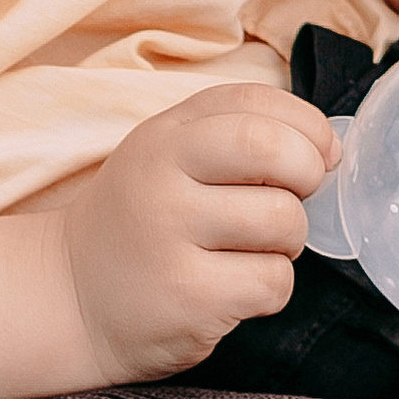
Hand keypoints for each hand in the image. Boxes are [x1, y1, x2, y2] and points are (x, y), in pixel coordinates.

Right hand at [54, 88, 338, 382]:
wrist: (71, 297)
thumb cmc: (139, 223)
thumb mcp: (165, 158)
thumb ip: (231, 137)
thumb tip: (328, 148)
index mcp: (163, 135)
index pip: (252, 100)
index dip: (305, 124)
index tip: (320, 153)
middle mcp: (161, 178)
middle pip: (270, 150)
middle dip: (308, 173)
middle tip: (297, 198)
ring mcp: (171, 238)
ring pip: (284, 223)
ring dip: (289, 242)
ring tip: (253, 249)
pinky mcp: (188, 297)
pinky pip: (273, 282)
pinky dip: (271, 287)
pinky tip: (235, 287)